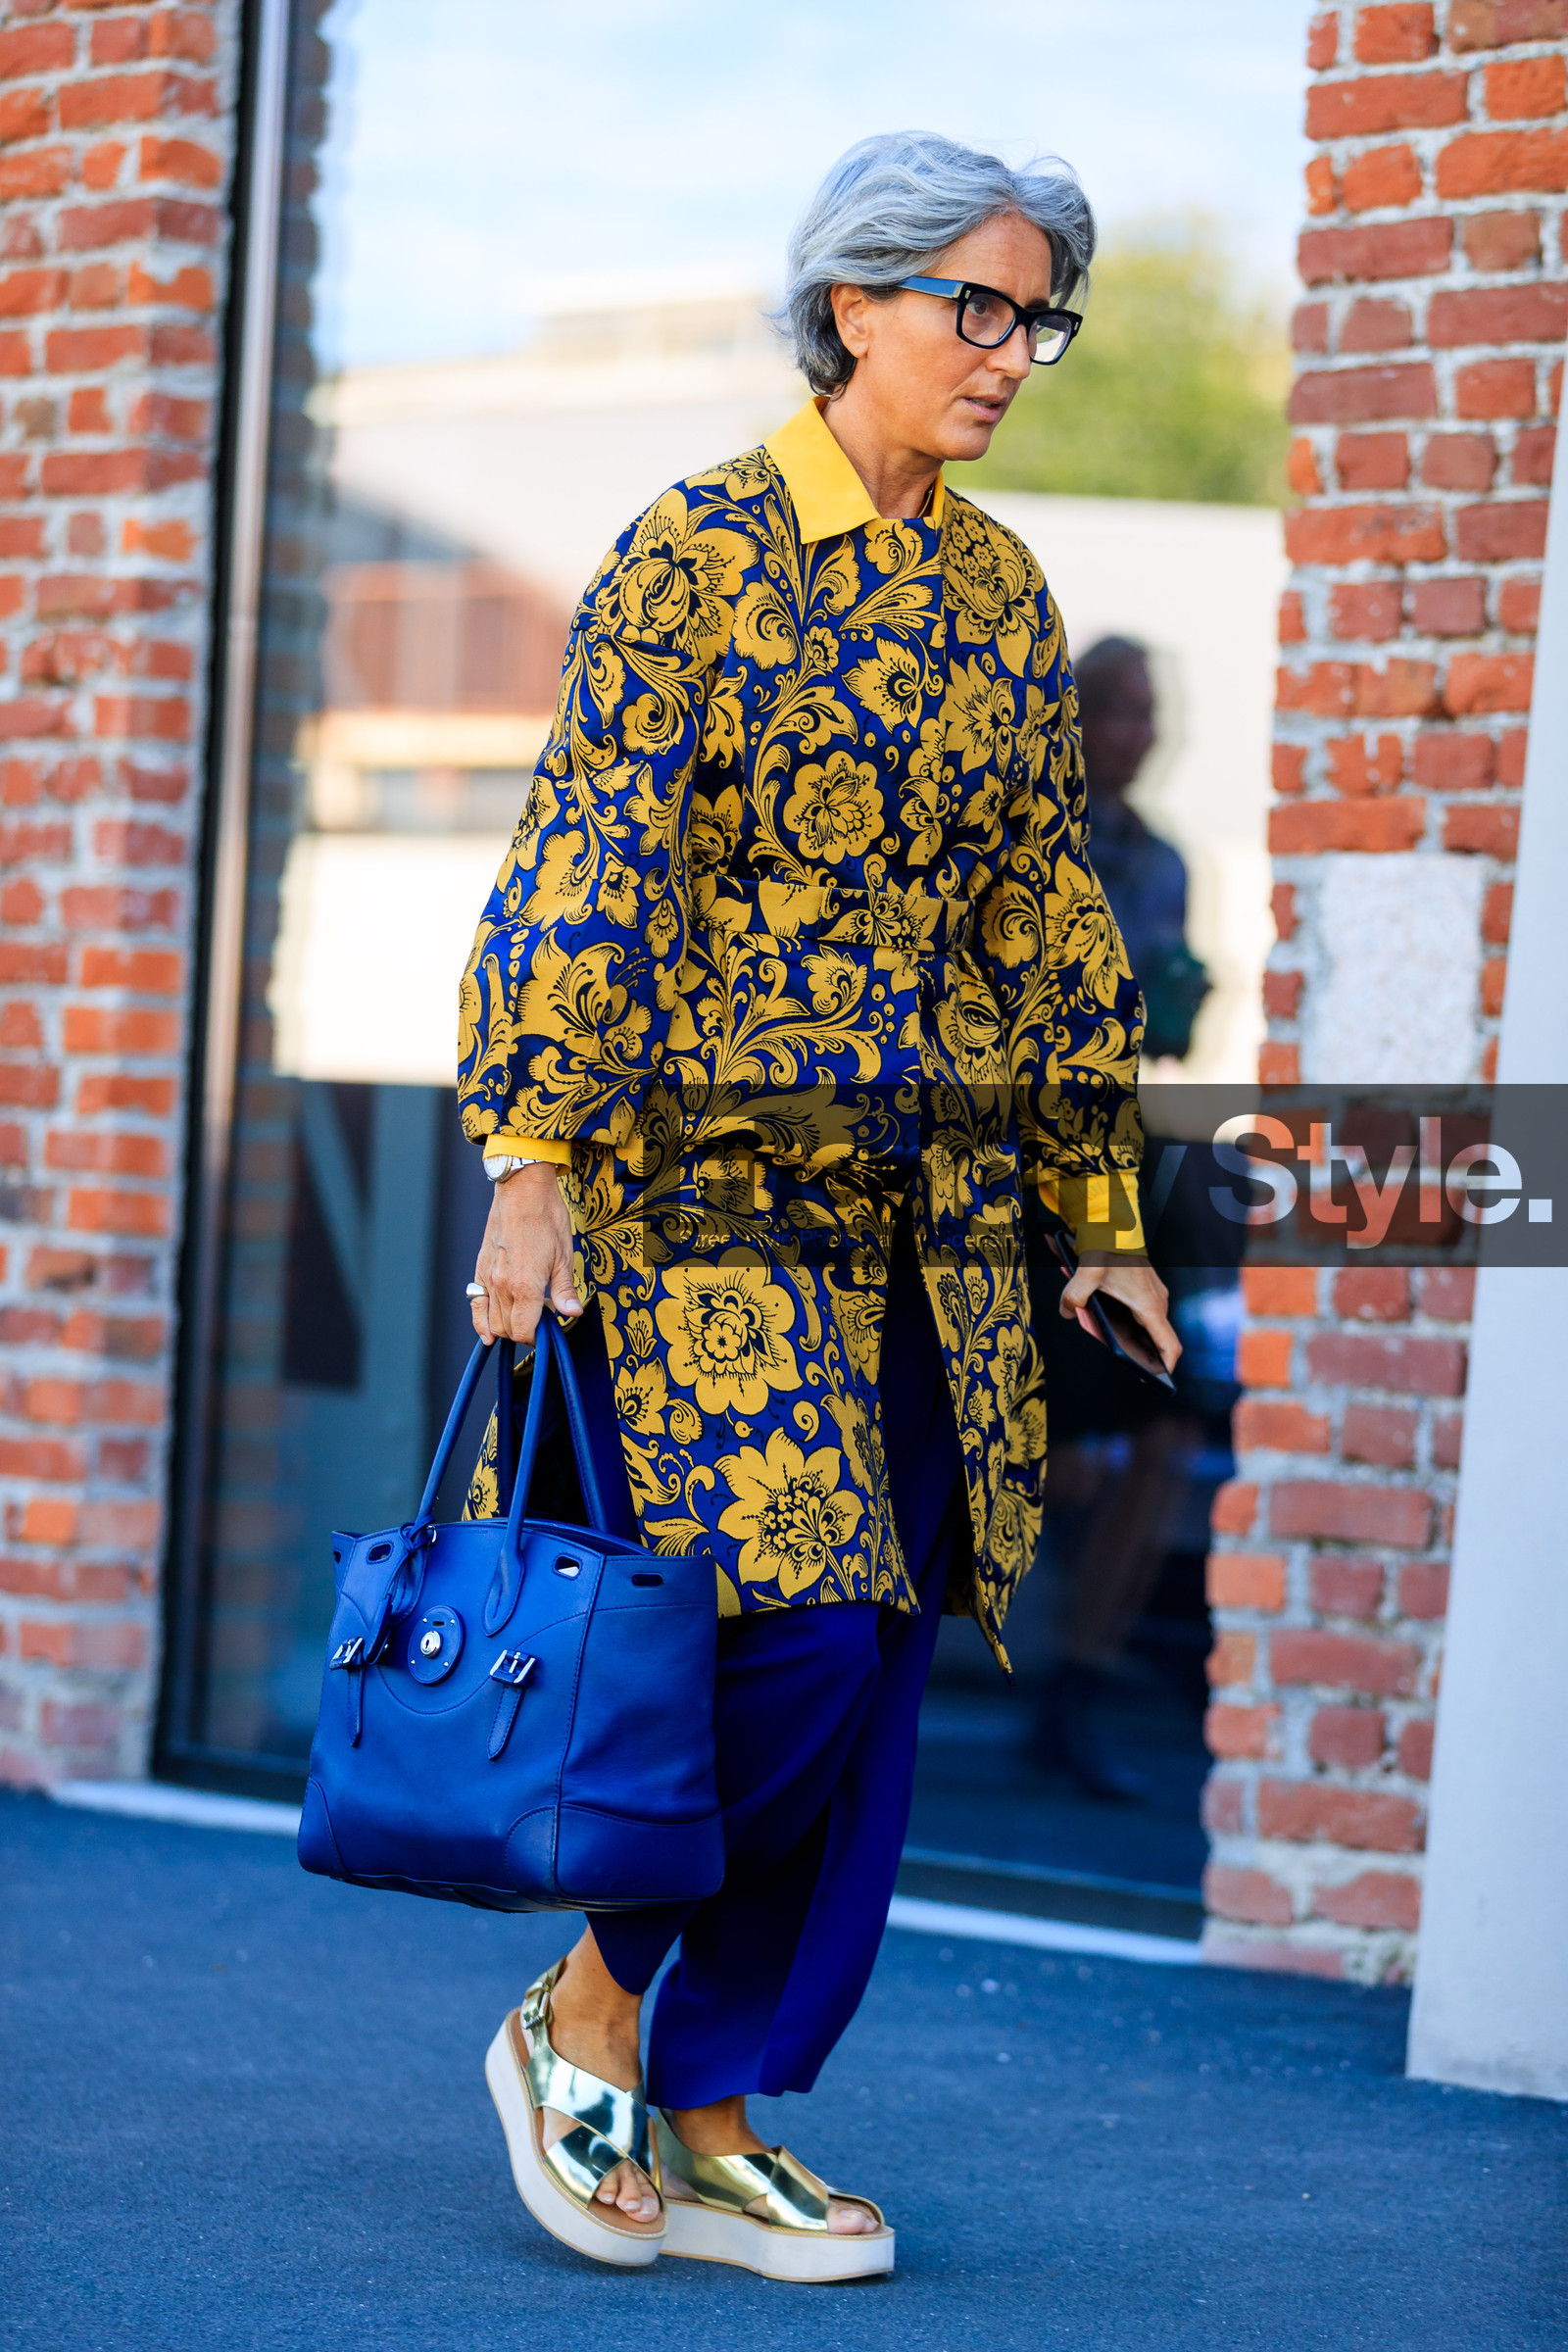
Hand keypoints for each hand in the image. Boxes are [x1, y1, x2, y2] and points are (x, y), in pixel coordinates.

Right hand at [470, 1165, 580, 1347]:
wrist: (522, 1191)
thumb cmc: (546, 1218)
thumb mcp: (564, 1255)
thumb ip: (564, 1290)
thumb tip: (572, 1313)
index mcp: (525, 1285)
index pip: (524, 1331)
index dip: (536, 1337)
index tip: (548, 1330)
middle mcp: (502, 1285)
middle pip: (508, 1329)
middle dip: (525, 1332)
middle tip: (541, 1318)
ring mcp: (487, 1278)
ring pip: (492, 1321)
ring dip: (507, 1326)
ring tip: (525, 1314)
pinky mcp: (480, 1269)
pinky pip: (476, 1305)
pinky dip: (480, 1322)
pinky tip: (488, 1332)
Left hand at [1060, 1254, 1181, 1374]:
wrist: (1115, 1224)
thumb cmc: (1108, 1247)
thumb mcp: (1087, 1272)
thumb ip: (1075, 1295)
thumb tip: (1067, 1311)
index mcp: (1150, 1306)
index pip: (1170, 1346)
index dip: (1166, 1367)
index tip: (1158, 1380)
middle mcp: (1158, 1303)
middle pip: (1158, 1340)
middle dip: (1144, 1356)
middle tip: (1129, 1368)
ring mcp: (1155, 1296)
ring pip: (1150, 1327)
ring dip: (1135, 1338)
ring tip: (1114, 1343)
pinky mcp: (1147, 1290)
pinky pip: (1144, 1314)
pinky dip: (1131, 1322)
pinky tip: (1110, 1320)